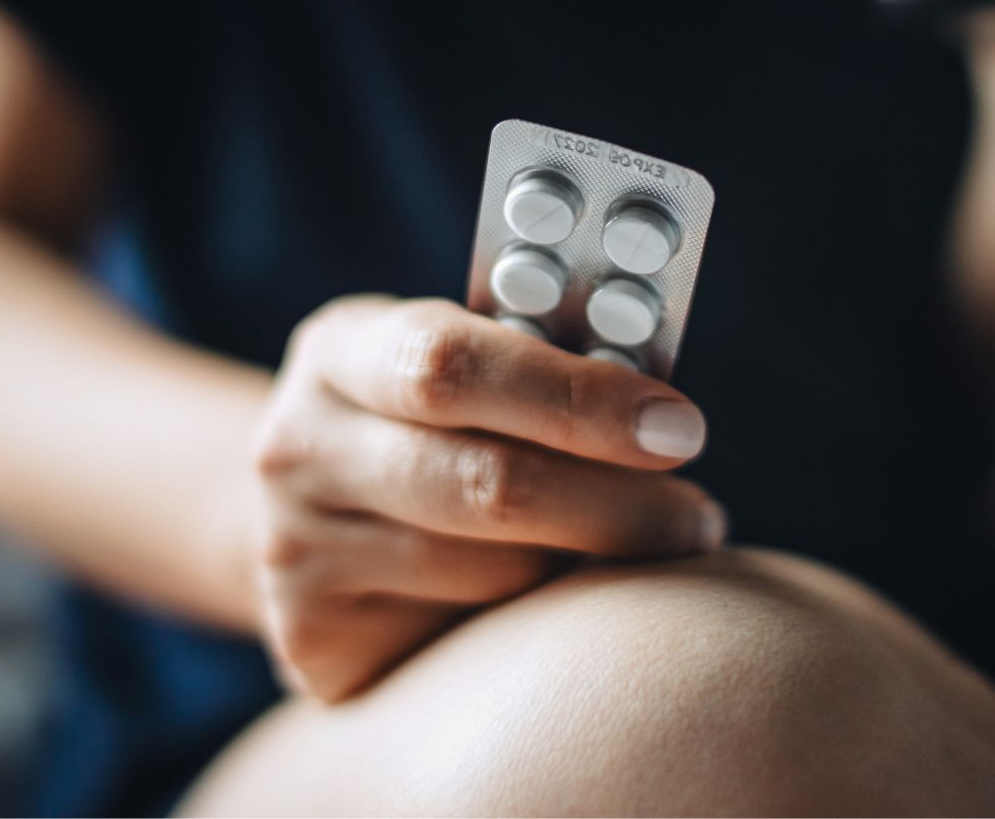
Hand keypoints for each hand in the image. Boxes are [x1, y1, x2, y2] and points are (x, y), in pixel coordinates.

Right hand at [239, 295, 723, 700]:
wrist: (299, 514)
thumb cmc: (426, 424)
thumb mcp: (455, 360)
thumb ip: (539, 366)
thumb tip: (665, 415)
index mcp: (341, 350)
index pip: (455, 365)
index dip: (579, 398)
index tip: (680, 428)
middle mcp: (297, 447)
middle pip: (485, 484)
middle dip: (619, 504)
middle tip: (700, 519)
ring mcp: (294, 551)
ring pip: (491, 577)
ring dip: (590, 571)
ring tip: (641, 557)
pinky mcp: (313, 641)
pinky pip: (466, 645)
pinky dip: (535, 628)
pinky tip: (558, 608)